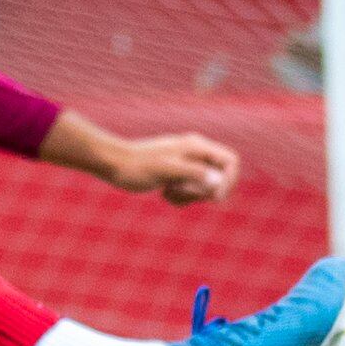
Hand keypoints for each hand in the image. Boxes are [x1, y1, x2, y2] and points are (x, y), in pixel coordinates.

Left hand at [43, 114, 236, 206]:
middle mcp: (195, 153)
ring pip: (205, 188)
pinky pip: (191, 193)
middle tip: (179, 190)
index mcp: (196, 146)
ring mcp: (187, 164)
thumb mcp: (166, 171)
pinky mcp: (178, 176)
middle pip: (219, 178)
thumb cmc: (136, 166)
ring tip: (168, 191)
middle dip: (203, 191)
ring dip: (190, 197)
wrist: (112, 164)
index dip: (229, 180)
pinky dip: (181, 198)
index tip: (214, 197)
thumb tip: (216, 181)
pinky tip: (163, 193)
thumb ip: (193, 173)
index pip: (231, 161)